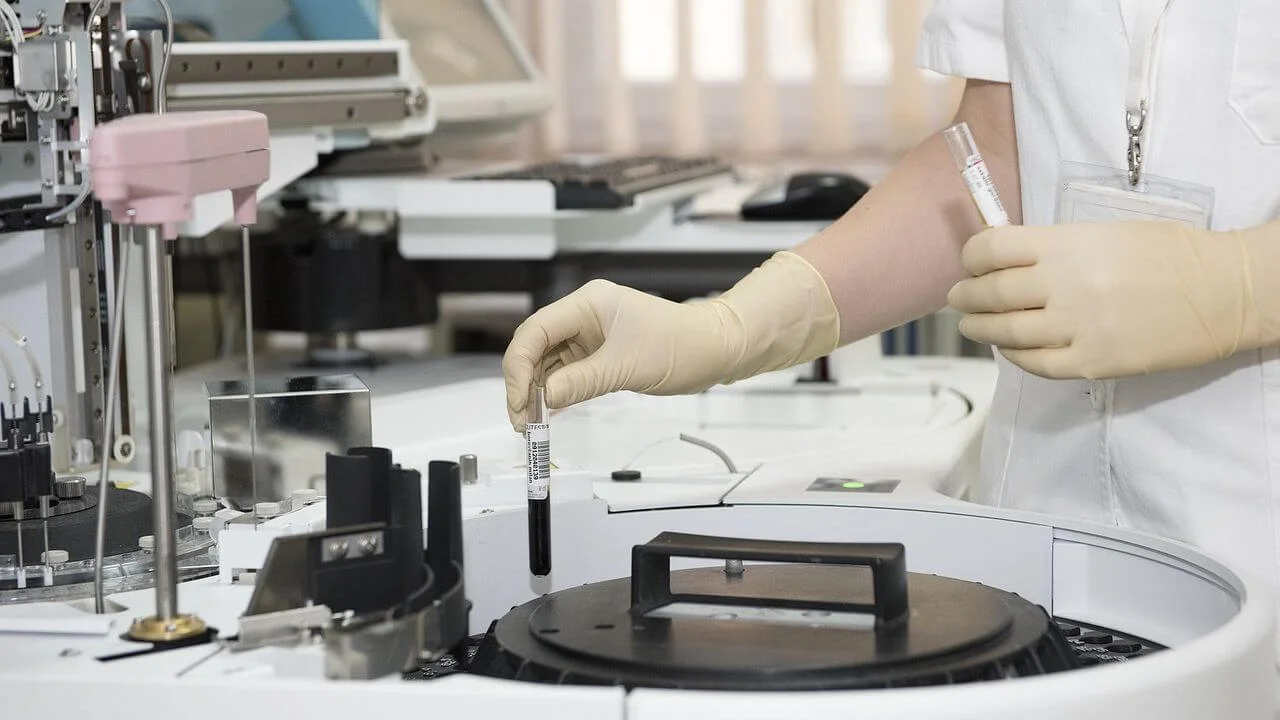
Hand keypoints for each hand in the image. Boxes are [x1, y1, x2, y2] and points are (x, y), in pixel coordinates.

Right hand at [502, 279, 737, 430]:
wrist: (715, 348)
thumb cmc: (681, 345)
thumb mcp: (627, 366)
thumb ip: (582, 381)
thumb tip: (545, 397)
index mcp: (588, 303)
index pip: (536, 331)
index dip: (519, 366)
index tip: (518, 400)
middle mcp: (583, 316)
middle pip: (535, 346)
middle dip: (523, 382)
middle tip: (521, 419)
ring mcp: (590, 335)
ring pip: (548, 362)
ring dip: (537, 392)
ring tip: (532, 423)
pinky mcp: (598, 354)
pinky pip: (566, 372)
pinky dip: (556, 393)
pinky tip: (548, 413)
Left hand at [947, 221, 1270, 378]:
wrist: (1225, 292)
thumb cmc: (1169, 252)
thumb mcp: (1105, 232)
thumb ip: (1055, 247)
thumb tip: (1009, 260)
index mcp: (1066, 245)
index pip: (992, 248)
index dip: (972, 257)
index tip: (970, 263)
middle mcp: (1063, 285)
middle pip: (991, 293)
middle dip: (966, 296)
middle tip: (958, 298)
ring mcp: (1076, 327)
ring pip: (1005, 332)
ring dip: (980, 328)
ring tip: (972, 325)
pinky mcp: (1091, 362)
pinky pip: (1035, 363)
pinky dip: (1014, 355)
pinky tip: (1009, 348)